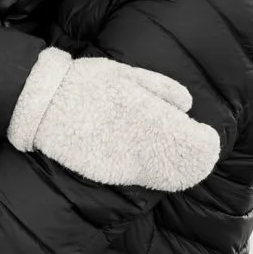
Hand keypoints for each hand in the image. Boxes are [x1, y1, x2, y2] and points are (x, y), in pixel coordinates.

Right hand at [7, 47, 219, 190]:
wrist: (44, 103)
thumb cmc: (87, 82)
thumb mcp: (126, 73)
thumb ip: (161, 88)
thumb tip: (188, 104)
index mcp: (147, 112)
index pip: (188, 138)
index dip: (204, 143)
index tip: (208, 139)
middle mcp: (138, 141)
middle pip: (180, 163)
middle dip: (194, 162)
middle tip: (201, 157)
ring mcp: (122, 161)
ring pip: (161, 177)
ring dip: (176, 174)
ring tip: (182, 168)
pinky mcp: (106, 174)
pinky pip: (137, 179)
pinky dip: (150, 176)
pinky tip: (153, 170)